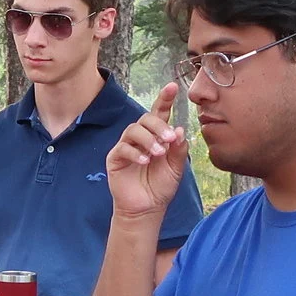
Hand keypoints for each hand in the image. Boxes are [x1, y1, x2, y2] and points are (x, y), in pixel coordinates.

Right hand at [106, 81, 190, 221]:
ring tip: (158, 154)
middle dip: (158, 125)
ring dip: (148, 139)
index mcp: (157, 136)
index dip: (165, 99)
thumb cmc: (161, 186)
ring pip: (133, 130)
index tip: (172, 87)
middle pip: (145, 119)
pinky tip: (145, 161)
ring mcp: (126, 147)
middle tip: (169, 138)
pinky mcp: (115, 159)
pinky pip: (123, 148)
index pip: (159, 113)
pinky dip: (135, 153)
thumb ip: (178, 149)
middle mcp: (141, 138)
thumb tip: (179, 129)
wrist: (147, 208)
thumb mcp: (176, 167)